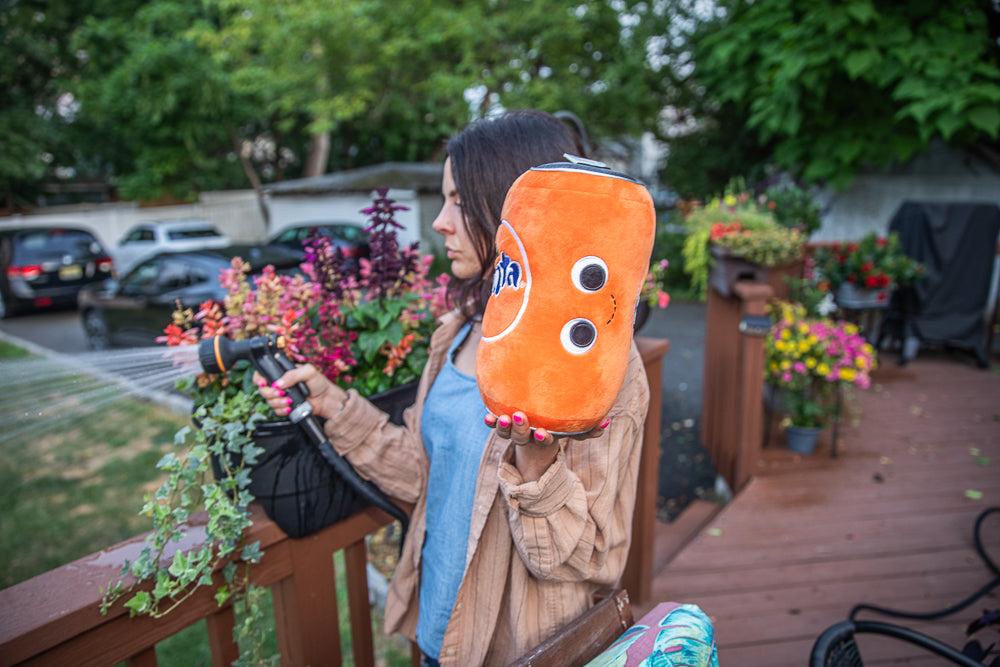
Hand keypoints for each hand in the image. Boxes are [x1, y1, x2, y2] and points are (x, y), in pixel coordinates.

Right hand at [252, 364, 346, 419]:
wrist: (326, 400)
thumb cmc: (319, 383)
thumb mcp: (308, 372)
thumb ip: (293, 374)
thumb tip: (278, 383)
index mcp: (282, 372)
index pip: (262, 373)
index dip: (258, 378)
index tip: (263, 383)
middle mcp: (279, 384)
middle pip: (262, 389)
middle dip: (270, 393)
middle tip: (282, 393)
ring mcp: (281, 396)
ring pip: (268, 401)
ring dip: (278, 402)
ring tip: (291, 401)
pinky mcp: (284, 407)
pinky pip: (275, 411)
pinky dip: (281, 411)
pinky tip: (290, 408)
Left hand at [485, 411, 610, 481]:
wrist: (537, 434)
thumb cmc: (560, 428)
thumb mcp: (574, 430)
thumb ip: (590, 429)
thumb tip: (607, 422)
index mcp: (543, 438)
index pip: (543, 440)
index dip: (542, 439)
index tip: (542, 433)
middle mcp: (527, 436)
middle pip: (521, 437)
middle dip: (520, 429)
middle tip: (520, 417)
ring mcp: (514, 431)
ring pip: (505, 432)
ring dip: (503, 426)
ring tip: (503, 416)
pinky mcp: (503, 423)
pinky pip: (494, 424)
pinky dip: (490, 422)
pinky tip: (487, 416)